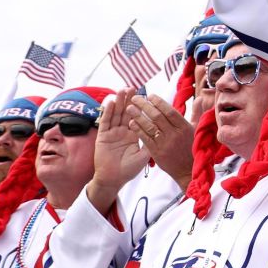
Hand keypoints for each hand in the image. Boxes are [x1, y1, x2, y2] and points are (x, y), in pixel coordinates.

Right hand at [88, 94, 151, 213]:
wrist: (114, 180)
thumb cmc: (129, 169)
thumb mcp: (144, 155)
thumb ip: (151, 142)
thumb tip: (164, 133)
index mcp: (134, 134)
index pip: (138, 117)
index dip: (141, 107)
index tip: (146, 95)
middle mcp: (123, 131)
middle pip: (127, 112)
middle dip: (130, 100)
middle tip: (134, 88)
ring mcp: (112, 133)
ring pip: (116, 114)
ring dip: (118, 102)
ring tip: (122, 90)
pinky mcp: (102, 137)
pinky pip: (105, 123)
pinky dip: (107, 112)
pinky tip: (110, 103)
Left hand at [127, 95, 194, 189]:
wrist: (188, 171)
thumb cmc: (194, 148)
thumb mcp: (198, 130)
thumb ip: (197, 113)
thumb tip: (200, 97)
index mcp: (184, 127)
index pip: (170, 111)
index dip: (159, 102)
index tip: (150, 96)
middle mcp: (174, 134)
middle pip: (157, 116)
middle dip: (144, 105)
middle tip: (135, 98)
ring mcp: (164, 143)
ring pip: (149, 126)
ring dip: (138, 116)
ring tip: (129, 108)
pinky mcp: (156, 152)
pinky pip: (145, 138)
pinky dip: (138, 129)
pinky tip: (132, 123)